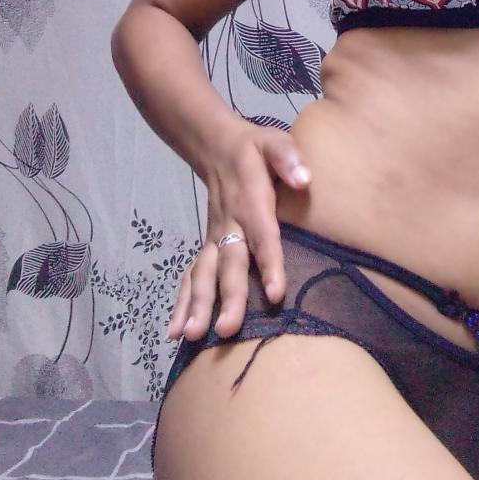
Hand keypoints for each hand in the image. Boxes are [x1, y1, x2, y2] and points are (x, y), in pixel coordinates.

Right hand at [166, 117, 310, 342]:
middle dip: (227, 298)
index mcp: (250, 201)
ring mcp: (213, 237)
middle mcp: (228, 224)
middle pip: (229, 264)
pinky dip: (181, 303)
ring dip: (197, 306)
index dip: (269, 264)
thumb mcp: (274, 142)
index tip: (273, 294)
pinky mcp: (206, 245)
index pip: (262, 236)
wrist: (216, 146)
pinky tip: (175, 332)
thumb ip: (288, 158)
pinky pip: (191, 275)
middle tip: (226, 330)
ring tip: (193, 337)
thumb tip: (304, 179)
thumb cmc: (254, 148)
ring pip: (203, 274)